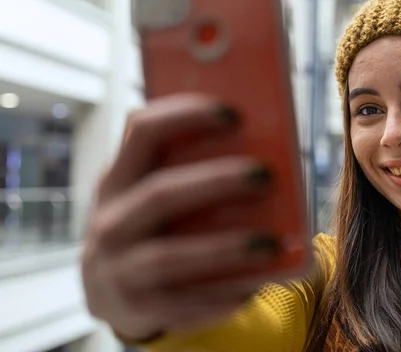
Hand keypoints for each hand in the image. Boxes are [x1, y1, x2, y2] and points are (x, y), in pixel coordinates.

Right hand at [81, 94, 276, 340]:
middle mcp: (109, 221)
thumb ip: (186, 172)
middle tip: (265, 175)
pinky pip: (180, 305)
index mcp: (117, 179)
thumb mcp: (150, 193)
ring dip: (225, 248)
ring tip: (270, 244)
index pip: (142, 131)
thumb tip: (260, 154)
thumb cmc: (149, 226)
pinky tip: (251, 289)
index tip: (233, 113)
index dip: (185, 115)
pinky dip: (218, 297)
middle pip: (160, 193)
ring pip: (170, 256)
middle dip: (216, 181)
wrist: (109, 289)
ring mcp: (116, 268)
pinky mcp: (134, 309)